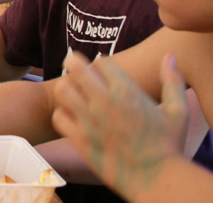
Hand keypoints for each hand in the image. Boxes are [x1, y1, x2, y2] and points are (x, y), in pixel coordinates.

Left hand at [52, 52, 188, 200]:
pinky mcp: (80, 140)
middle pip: (75, 67)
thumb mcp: (177, 112)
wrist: (157, 179)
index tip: (101, 71)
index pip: (101, 61)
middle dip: (73, 64)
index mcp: (127, 92)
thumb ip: (173, 82)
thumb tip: (168, 57)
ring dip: (66, 89)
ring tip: (73, 95)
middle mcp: (105, 102)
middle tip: (74, 69)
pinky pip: (59, 117)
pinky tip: (73, 119)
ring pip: (62, 90)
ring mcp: (90, 121)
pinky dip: (63, 116)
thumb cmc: (168, 146)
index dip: (100, 64)